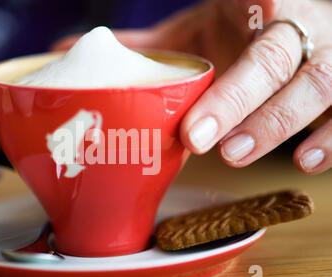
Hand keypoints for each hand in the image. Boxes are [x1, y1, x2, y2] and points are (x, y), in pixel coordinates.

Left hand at [53, 0, 331, 173]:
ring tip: (237, 158)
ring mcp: (330, 54)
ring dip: (280, 127)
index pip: (255, 35)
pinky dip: (331, 140)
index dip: (229, 86)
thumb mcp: (196, 26)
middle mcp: (304, 25)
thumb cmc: (240, 22)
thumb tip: (69, 47)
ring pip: (320, 89)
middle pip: (282, 64)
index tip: (192, 129)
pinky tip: (304, 163)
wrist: (292, 10)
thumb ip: (146, 43)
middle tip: (199, 142)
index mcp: (263, 3)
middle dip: (243, 106)